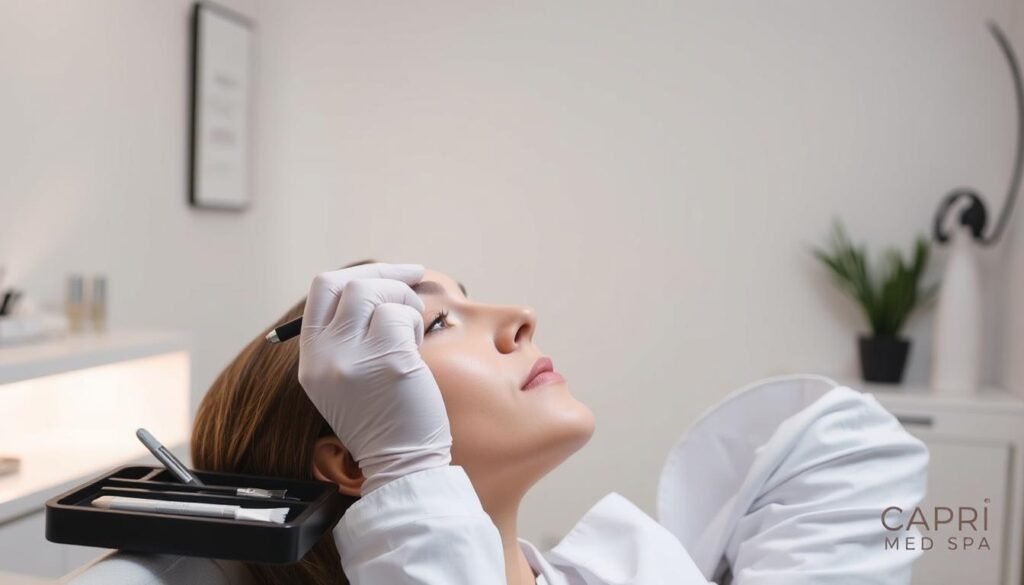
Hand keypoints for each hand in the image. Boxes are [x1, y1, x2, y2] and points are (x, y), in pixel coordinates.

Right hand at [297, 262, 452, 493]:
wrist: (402, 465)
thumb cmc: (387, 418)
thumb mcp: (347, 378)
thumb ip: (349, 337)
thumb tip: (378, 287)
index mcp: (311, 359)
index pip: (323, 290)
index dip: (359, 274)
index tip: (391, 275)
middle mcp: (323, 357)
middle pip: (346, 283)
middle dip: (386, 279)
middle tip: (411, 293)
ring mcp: (351, 359)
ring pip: (373, 293)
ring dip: (402, 301)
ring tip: (412, 330)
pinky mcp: (387, 362)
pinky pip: (400, 316)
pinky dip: (414, 322)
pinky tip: (416, 348)